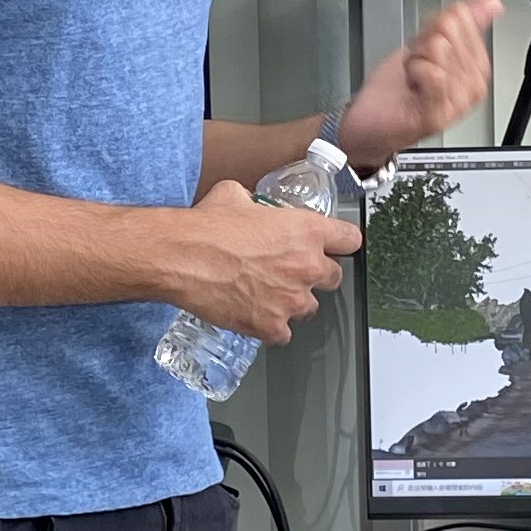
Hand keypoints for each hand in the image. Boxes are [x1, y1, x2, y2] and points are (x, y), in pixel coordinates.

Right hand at [165, 176, 361, 341]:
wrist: (181, 256)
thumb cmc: (206, 226)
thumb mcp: (236, 196)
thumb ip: (258, 203)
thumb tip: (252, 205)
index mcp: (306, 230)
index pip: (349, 239)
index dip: (341, 243)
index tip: (336, 246)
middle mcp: (306, 266)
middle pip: (334, 278)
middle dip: (315, 275)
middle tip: (291, 272)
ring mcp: (291, 300)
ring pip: (309, 308)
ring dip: (293, 302)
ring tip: (267, 294)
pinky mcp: (271, 325)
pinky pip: (283, 333)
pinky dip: (271, 327)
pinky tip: (254, 314)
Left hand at [338, 0, 501, 171]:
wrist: (370, 121)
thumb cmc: (397, 89)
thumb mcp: (427, 45)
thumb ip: (461, 22)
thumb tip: (491, 1)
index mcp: (476, 66)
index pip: (463, 19)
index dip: (433, 25)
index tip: (425, 45)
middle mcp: (472, 85)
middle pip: (450, 32)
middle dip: (423, 42)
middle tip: (417, 64)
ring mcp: (458, 102)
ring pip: (440, 50)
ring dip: (415, 60)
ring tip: (413, 77)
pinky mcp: (440, 115)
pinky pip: (433, 74)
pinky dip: (414, 73)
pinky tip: (412, 84)